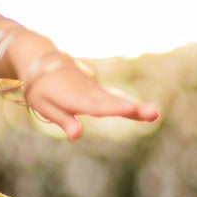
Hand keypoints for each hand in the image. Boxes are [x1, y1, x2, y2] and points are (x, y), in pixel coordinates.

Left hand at [24, 56, 159, 140]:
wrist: (42, 61)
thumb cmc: (41, 88)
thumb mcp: (45, 106)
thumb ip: (63, 120)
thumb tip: (77, 136)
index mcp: (75, 98)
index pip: (98, 106)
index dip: (115, 108)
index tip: (132, 109)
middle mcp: (89, 94)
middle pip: (113, 103)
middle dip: (133, 109)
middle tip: (154, 113)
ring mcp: (95, 91)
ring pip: (117, 101)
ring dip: (136, 107)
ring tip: (155, 114)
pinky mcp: (97, 92)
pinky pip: (114, 100)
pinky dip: (128, 105)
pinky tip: (144, 112)